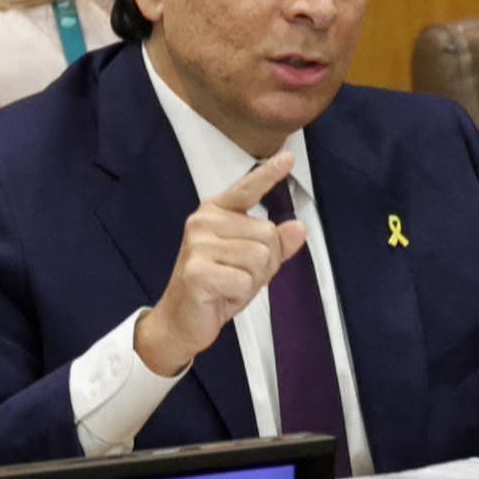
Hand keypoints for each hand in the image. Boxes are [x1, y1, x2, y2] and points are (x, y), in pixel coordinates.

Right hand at [136, 153, 307, 375]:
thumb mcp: (250, 264)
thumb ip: (274, 245)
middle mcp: (204, 222)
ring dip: (253, 281)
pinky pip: (245, 280)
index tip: (288, 157)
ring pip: (259, 258)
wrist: (180, 321)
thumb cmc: (215, 288)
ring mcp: (199, 245)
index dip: (269, 174)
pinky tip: (221, 296)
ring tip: (229, 286)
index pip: (247, 189)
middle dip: (265, 263)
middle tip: (239, 277)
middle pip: (268, 234)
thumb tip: (297, 228)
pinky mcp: (197, 271)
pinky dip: (240, 294)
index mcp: (215, 213)